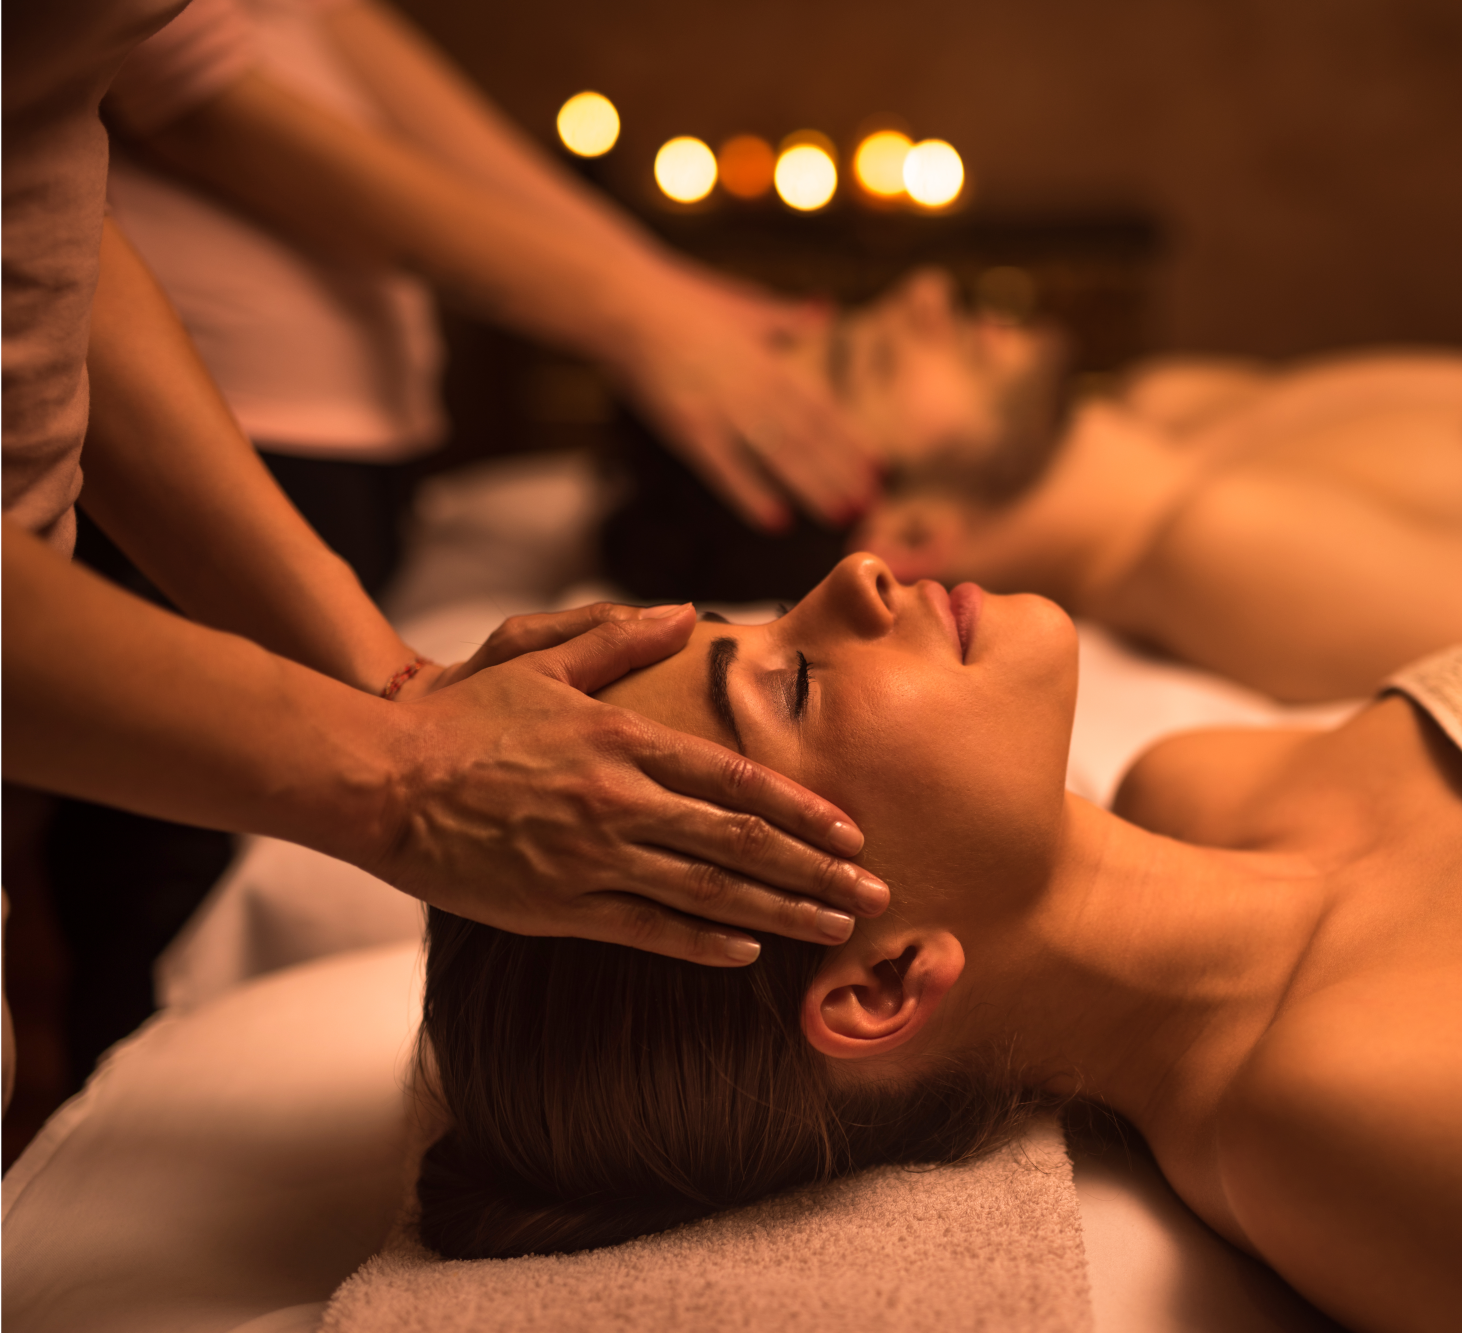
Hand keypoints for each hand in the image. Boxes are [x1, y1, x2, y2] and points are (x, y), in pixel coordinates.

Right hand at [368, 606, 890, 964]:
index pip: (737, 779)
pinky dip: (701, 943)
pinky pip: (645, 928)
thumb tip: (685, 611)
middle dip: (816, 871)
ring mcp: (591, 857)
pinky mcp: (556, 905)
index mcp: (625, 740)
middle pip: (741, 842)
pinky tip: (748, 953)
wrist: (380, 777)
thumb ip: (619, 638)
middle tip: (873, 895)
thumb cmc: (463, 715)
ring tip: (835, 930)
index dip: (802, 809)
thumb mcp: (542, 658)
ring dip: (780, 913)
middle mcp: (621, 800)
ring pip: (707, 892)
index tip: (851, 831)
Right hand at [618, 269, 877, 532]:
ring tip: (840, 516)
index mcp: (768, 360)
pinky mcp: (685, 428)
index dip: (850, 439)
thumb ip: (786, 317)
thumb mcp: (743, 304)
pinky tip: (776, 521)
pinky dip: (750, 494)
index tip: (879, 466)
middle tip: (871, 504)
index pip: (819, 407)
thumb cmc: (681, 299)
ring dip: (812, 488)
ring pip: (777, 454)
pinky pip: (724, 469)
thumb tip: (826, 310)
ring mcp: (720, 409)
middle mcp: (751, 387)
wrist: (622, 300)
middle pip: (807, 437)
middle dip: (840, 472)